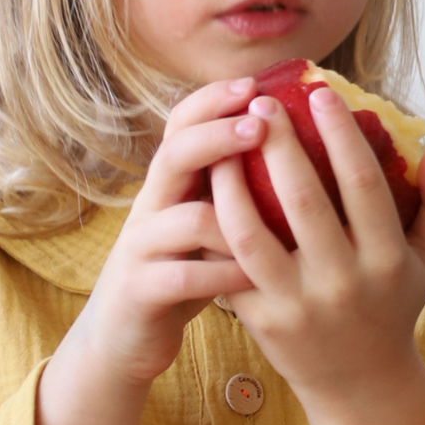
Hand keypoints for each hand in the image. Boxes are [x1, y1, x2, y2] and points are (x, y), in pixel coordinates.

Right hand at [33, 78, 266, 424]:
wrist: (124, 342)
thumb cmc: (182, 278)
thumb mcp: (205, 228)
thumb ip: (233, 193)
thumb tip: (300, 149)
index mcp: (171, 187)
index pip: (182, 125)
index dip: (213, 100)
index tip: (255, 82)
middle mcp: (151, 208)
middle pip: (175, 154)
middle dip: (218, 135)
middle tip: (261, 124)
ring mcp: (142, 249)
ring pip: (183, 217)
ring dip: (233, 215)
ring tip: (277, 216)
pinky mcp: (141, 291)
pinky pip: (183, 275)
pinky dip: (222, 274)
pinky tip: (257, 276)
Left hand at [210, 84, 424, 424]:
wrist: (360, 384)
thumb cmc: (395, 305)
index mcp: (387, 259)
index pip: (363, 185)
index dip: (340, 136)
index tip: (320, 94)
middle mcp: (342, 282)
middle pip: (303, 201)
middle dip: (279, 144)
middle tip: (262, 102)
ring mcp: (297, 304)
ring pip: (252, 233)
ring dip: (232, 181)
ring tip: (223, 142)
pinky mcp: (262, 320)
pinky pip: (229, 264)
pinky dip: (215, 224)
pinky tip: (207, 187)